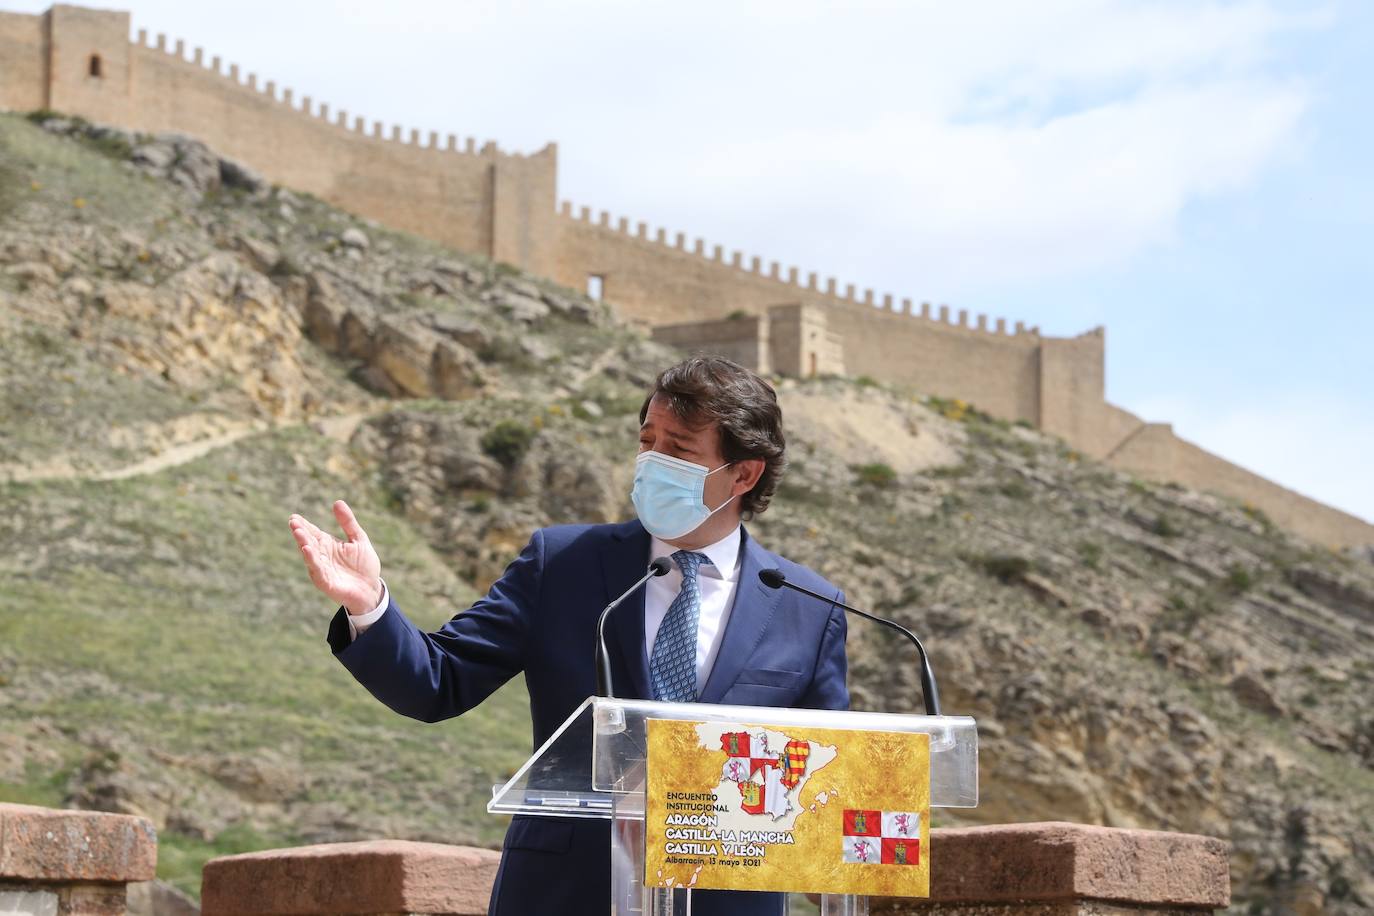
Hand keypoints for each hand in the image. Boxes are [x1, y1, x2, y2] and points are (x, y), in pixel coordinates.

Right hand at [289, 500, 382, 615]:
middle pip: (309, 542)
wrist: (371, 589)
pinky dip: (312, 560)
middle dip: (301, 533)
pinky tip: (307, 550)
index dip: (304, 525)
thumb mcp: (358, 539)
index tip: (294, 517)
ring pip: (310, 555)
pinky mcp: (326, 582)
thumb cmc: (364, 565)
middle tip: (293, 522)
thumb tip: (337, 502)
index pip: (313, 533)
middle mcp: (321, 556)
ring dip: (304, 544)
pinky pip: (317, 570)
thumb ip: (348, 523)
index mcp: (328, 545)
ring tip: (299, 533)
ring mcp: (322, 569)